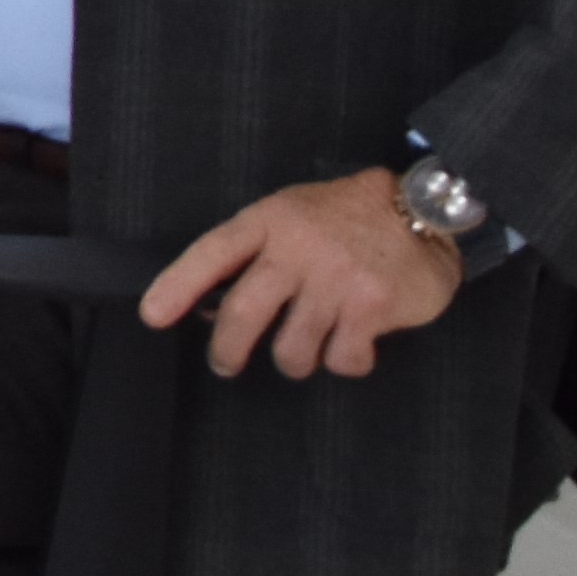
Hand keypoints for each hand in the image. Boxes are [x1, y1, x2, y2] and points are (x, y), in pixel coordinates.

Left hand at [142, 168, 463, 379]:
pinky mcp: (371, 307)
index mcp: (270, 220)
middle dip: (227, 349)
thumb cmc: (346, 219)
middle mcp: (298, 249)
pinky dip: (345, 361)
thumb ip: (257, 252)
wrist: (423, 212)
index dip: (177, 286)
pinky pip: (341, 360)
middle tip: (225, 363)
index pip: (212, 253)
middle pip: (243, 313)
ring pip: (291, 349)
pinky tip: (353, 342)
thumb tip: (209, 304)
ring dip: (295, 359)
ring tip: (308, 343)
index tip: (152, 317)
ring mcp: (335, 279)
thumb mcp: (292, 215)